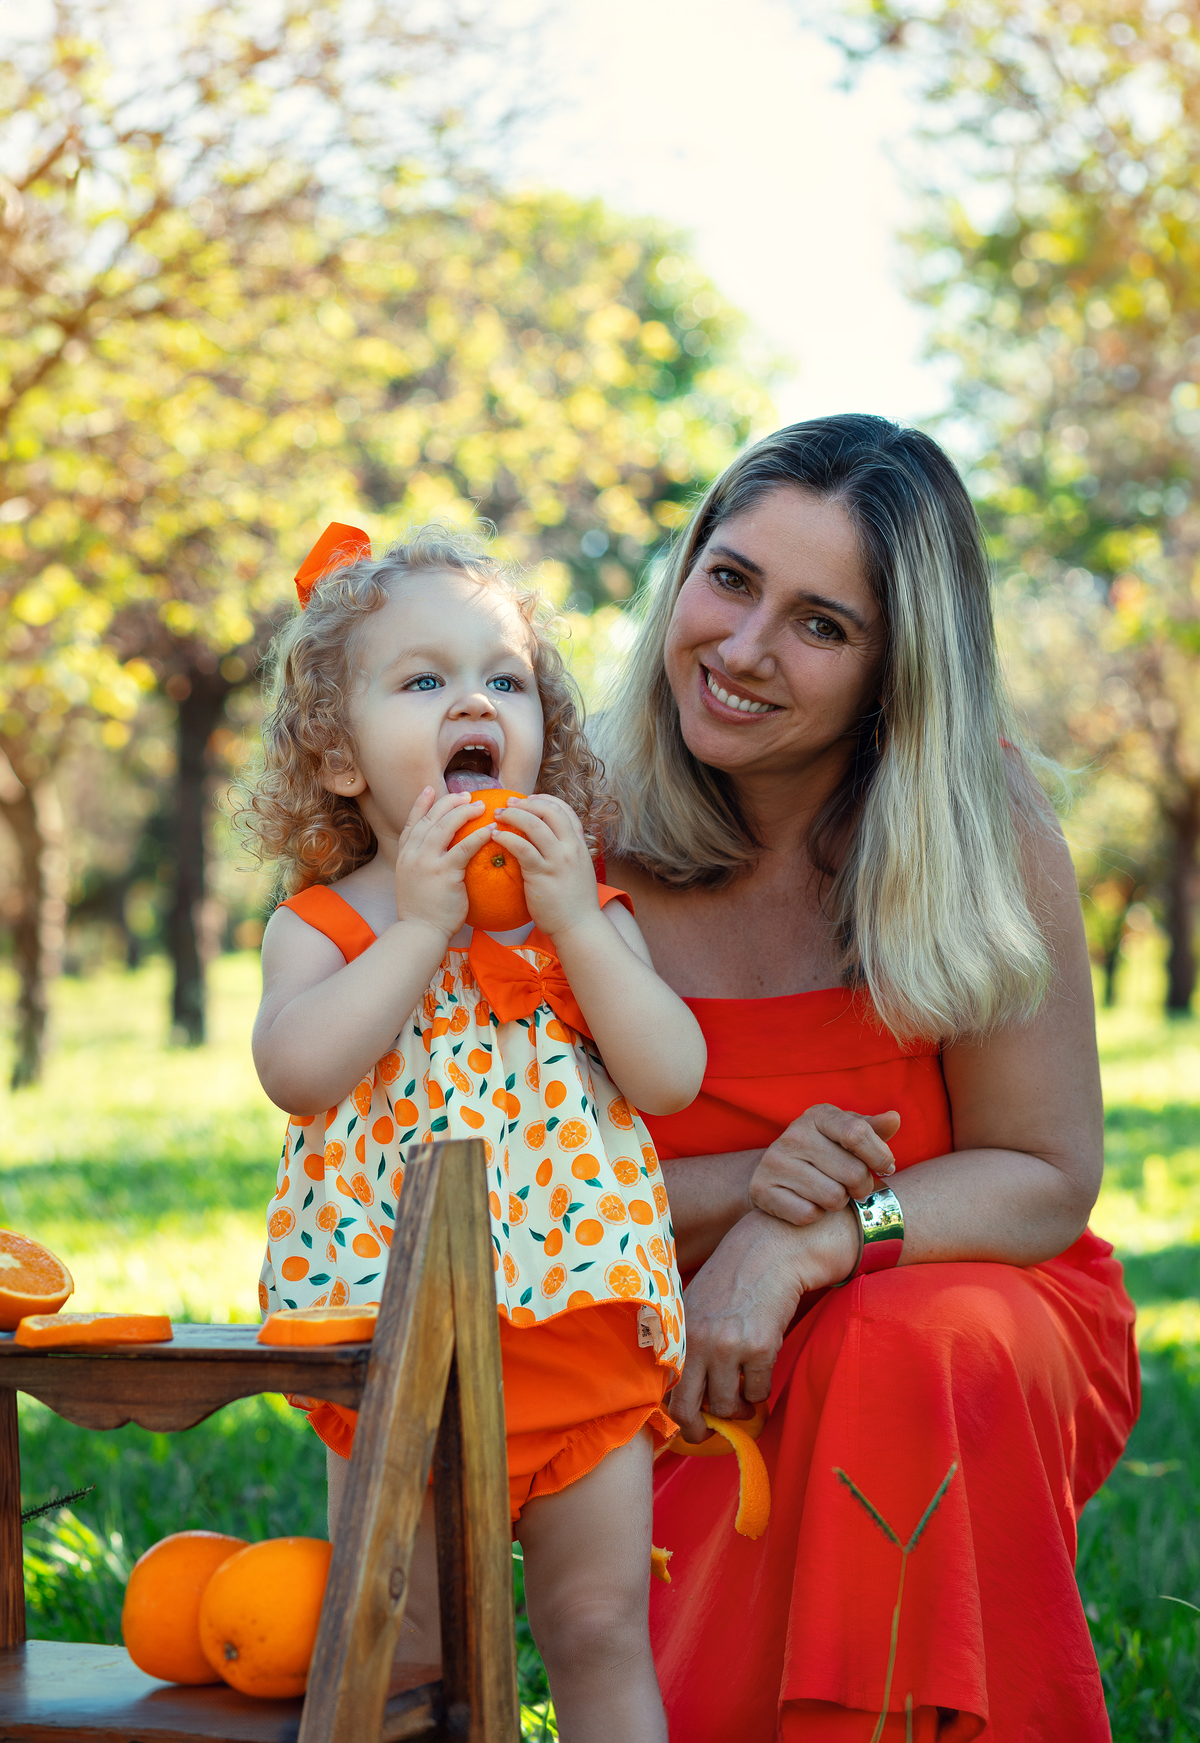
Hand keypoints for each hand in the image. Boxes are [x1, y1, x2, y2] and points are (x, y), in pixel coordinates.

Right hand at [393, 788, 487, 940]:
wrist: (419, 932)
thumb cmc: (422, 911)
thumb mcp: (413, 882)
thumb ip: (421, 864)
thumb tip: (437, 855)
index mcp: (404, 856)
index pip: (412, 822)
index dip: (421, 804)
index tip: (430, 789)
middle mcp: (413, 855)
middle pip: (431, 818)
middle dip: (450, 802)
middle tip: (468, 796)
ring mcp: (426, 862)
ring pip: (446, 827)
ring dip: (465, 812)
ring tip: (483, 806)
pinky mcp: (444, 873)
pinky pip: (464, 847)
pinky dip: (479, 835)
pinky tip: (492, 829)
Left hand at [492, 794, 599, 940]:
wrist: (579, 927)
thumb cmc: (574, 904)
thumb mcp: (577, 871)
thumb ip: (565, 854)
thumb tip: (547, 844)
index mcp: (580, 845)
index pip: (565, 810)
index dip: (545, 800)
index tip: (529, 799)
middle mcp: (571, 848)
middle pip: (549, 811)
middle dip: (526, 803)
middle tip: (507, 804)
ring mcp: (558, 859)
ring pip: (534, 824)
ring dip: (512, 815)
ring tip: (497, 816)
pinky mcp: (542, 873)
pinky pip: (521, 847)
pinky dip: (506, 837)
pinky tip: (495, 836)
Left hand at [670, 1208, 858, 1439]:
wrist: (771, 1252)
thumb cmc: (732, 1278)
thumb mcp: (694, 1306)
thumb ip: (686, 1345)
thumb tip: (682, 1393)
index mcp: (677, 1332)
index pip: (665, 1389)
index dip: (676, 1414)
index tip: (687, 1423)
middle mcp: (697, 1342)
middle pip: (688, 1410)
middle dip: (699, 1432)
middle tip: (709, 1434)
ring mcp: (728, 1347)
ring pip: (729, 1407)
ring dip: (738, 1409)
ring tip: (744, 1396)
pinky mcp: (761, 1348)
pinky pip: (759, 1392)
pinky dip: (761, 1391)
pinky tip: (761, 1372)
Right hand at [749, 1104, 900, 1226]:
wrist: (777, 1173)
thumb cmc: (826, 1152)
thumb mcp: (847, 1135)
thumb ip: (872, 1129)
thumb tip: (894, 1119)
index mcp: (817, 1115)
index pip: (857, 1134)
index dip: (880, 1156)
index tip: (886, 1168)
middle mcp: (792, 1135)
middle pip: (852, 1172)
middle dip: (862, 1186)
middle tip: (855, 1186)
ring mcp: (774, 1162)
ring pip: (833, 1197)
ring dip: (839, 1202)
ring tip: (831, 1192)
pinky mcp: (762, 1189)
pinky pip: (809, 1214)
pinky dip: (816, 1215)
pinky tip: (810, 1202)